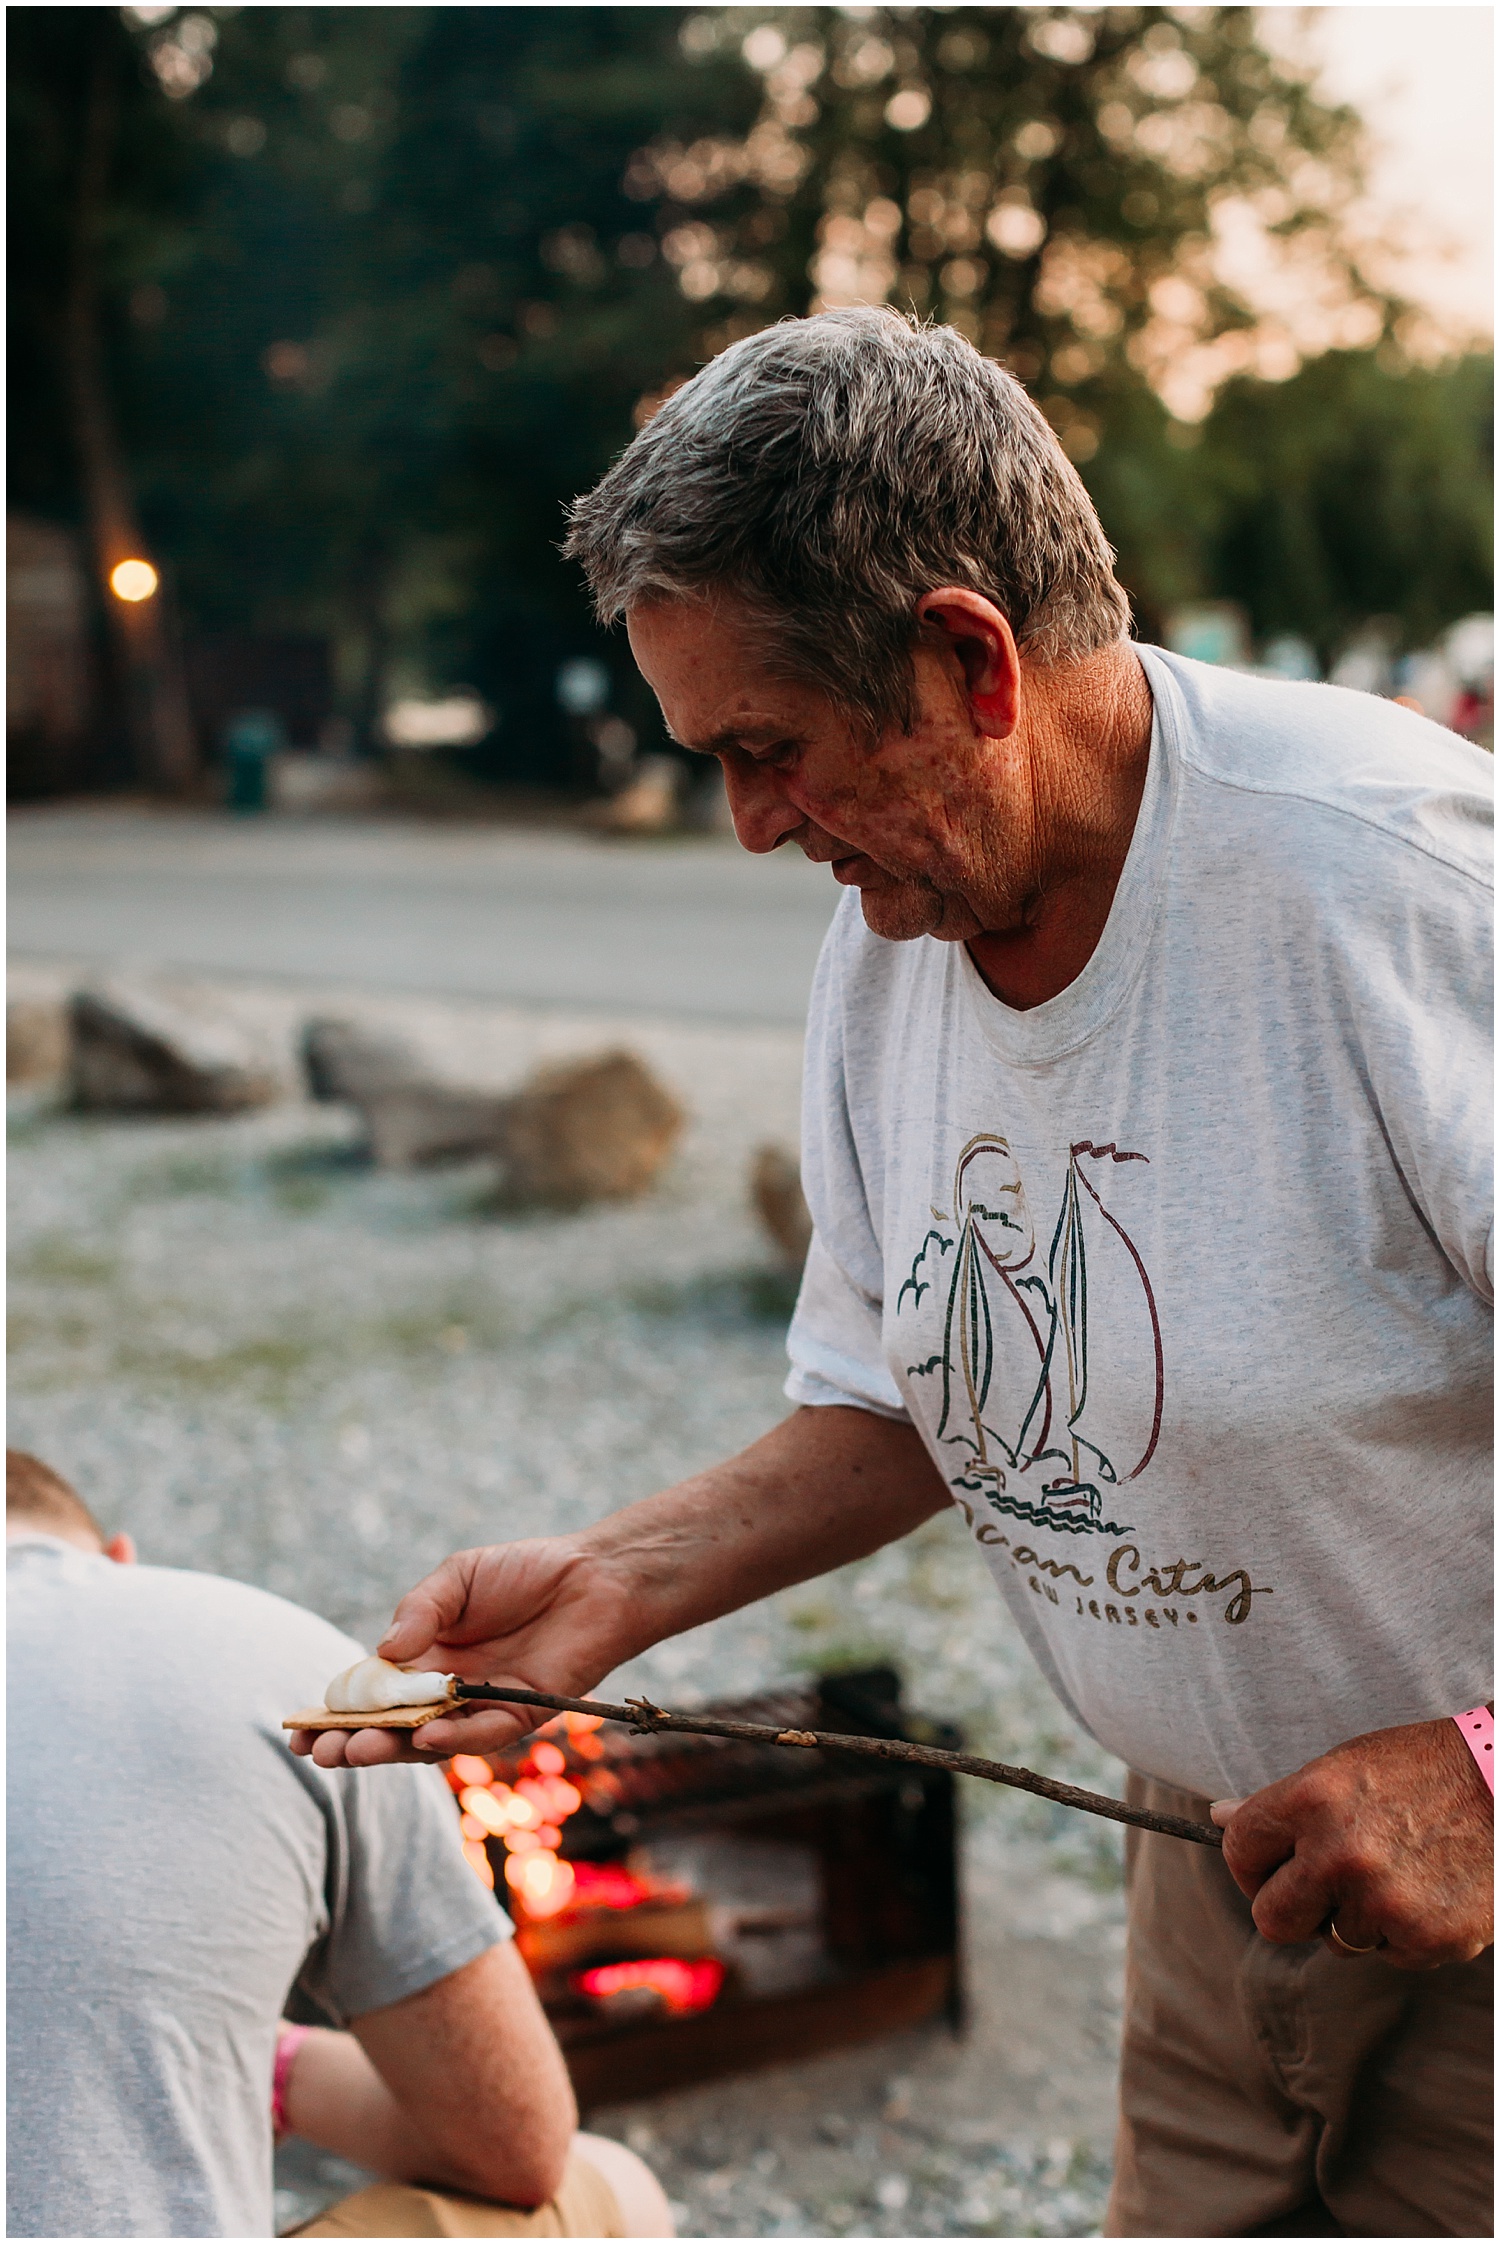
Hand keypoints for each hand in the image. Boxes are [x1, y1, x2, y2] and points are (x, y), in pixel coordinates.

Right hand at [289, 1534, 630, 1769]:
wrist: (594, 1575)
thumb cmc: (525, 1572)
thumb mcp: (458, 1578)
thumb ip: (420, 1611)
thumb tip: (381, 1652)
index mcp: (425, 1659)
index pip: (371, 1695)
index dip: (337, 1712)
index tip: (298, 1726)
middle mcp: (449, 1691)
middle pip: (393, 1726)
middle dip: (354, 1740)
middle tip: (319, 1750)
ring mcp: (482, 1706)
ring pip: (431, 1740)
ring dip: (394, 1748)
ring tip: (355, 1750)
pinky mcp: (522, 1714)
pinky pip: (484, 1733)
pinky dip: (456, 1737)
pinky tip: (426, 1736)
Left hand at [1211, 1716, 1493, 1969]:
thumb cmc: (1422, 1771)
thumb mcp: (1345, 1767)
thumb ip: (1281, 1802)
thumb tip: (1216, 1817)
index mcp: (1311, 1800)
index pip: (1239, 1850)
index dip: (1248, 1865)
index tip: (1268, 1868)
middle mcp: (1339, 1853)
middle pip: (1271, 1919)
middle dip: (1290, 1909)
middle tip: (1321, 1888)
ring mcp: (1382, 1901)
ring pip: (1336, 1940)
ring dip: (1357, 1916)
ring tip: (1397, 1870)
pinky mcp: (1426, 1938)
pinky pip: (1387, 1953)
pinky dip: (1403, 1932)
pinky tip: (1428, 1889)